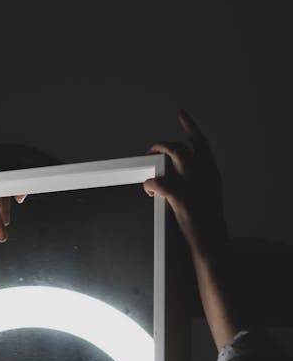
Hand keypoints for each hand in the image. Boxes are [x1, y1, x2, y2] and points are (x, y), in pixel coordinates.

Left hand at [143, 110, 228, 257]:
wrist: (212, 245)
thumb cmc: (207, 224)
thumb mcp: (207, 197)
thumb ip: (195, 182)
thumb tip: (173, 175)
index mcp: (212, 174)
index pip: (201, 143)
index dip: (190, 127)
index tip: (181, 114)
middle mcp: (205, 175)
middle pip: (181, 146)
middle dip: (162, 145)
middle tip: (151, 151)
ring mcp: (195, 186)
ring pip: (173, 154)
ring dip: (156, 154)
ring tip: (147, 163)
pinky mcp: (183, 199)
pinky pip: (160, 182)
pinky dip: (150, 183)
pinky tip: (148, 189)